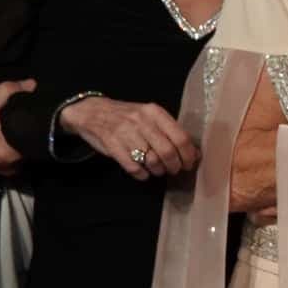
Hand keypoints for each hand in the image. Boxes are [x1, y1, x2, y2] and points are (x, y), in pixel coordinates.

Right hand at [0, 78, 33, 174]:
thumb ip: (11, 91)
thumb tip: (32, 85)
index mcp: (11, 151)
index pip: (39, 140)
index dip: (42, 126)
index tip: (43, 116)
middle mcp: (10, 166)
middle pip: (33, 148)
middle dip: (33, 135)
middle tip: (31, 120)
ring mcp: (3, 171)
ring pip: (23, 156)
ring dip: (23, 144)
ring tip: (20, 129)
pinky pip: (12, 162)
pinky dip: (13, 151)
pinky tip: (8, 138)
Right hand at [60, 95, 197, 180]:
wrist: (93, 112)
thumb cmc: (127, 117)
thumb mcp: (149, 115)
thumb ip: (169, 131)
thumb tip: (194, 152)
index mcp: (155, 112)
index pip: (180, 137)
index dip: (188, 155)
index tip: (190, 163)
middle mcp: (141, 121)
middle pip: (167, 151)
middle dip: (175, 166)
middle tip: (174, 170)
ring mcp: (125, 133)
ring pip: (151, 161)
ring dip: (158, 170)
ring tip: (158, 170)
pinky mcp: (112, 145)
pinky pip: (133, 167)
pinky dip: (142, 174)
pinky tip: (143, 173)